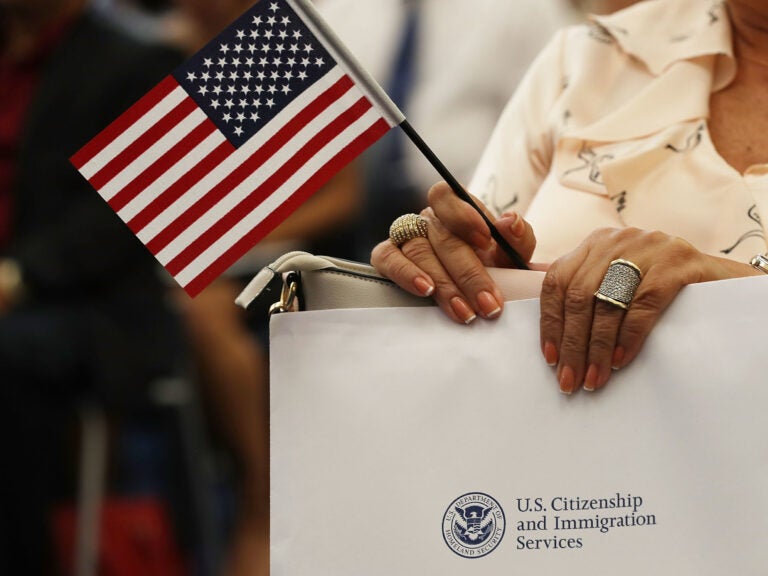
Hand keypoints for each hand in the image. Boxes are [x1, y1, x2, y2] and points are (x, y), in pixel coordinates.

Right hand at [371, 181, 537, 323]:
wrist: (467, 299)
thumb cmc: (490, 272)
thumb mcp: (510, 258)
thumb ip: (517, 239)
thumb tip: (510, 221)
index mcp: (455, 209)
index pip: (450, 196)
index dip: (465, 215)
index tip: (486, 242)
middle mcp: (427, 219)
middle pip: (443, 237)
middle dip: (469, 274)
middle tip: (489, 304)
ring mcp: (404, 236)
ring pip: (420, 252)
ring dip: (445, 285)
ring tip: (464, 311)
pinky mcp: (385, 256)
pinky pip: (388, 259)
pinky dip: (406, 274)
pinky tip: (426, 291)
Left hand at [540, 227, 761, 393]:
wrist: (724, 278)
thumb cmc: (663, 288)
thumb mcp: (620, 283)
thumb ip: (589, 298)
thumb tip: (556, 344)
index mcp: (595, 244)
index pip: (557, 282)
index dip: (550, 322)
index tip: (550, 359)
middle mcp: (617, 240)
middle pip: (579, 296)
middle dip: (572, 343)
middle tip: (570, 379)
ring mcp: (648, 247)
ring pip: (607, 301)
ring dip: (597, 347)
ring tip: (594, 378)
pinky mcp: (678, 262)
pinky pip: (644, 303)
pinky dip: (629, 336)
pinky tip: (621, 361)